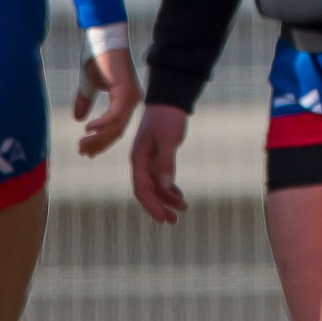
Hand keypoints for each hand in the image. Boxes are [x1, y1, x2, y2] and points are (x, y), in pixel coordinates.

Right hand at [72, 48, 141, 157]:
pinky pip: (115, 115)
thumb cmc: (96, 56)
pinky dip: (101, 124)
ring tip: (82, 144)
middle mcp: (132, 100)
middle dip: (99, 144)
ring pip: (116, 126)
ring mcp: (131, 96)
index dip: (102, 141)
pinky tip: (88, 129)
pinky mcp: (125, 91)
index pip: (116, 127)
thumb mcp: (88, 83)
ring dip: (98, 138)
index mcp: (125, 99)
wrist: (101, 36)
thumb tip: (78, 118)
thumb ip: (85, 100)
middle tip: (82, 151)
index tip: (87, 151)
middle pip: (117, 130)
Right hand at [130, 103, 190, 223]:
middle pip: (147, 191)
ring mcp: (149, 159)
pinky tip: (179, 195)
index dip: (152, 206)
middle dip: (159, 206)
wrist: (170, 100)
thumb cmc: (167, 117)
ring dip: (167, 198)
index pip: (142, 189)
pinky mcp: (158, 156)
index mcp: (139, 158)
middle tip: (173, 220)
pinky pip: (161, 177)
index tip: (163, 218)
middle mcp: (141, 162)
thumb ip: (166, 161)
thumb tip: (166, 185)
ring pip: (156, 185)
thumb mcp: (168, 139)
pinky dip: (170, 187)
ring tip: (182, 209)